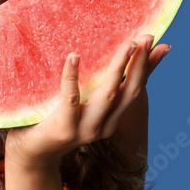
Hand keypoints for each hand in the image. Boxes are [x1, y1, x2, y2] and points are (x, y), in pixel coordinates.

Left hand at [5, 34, 170, 171]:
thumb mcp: (82, 102)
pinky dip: (72, 77)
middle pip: (129, 92)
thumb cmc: (56, 119)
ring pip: (108, 95)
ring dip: (119, 68)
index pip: (136, 89)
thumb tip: (113, 63)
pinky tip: (74, 56)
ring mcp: (86, 129)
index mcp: (112, 118)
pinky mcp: (64, 128)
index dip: (148, 67)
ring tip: (127, 44)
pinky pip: (70, 99)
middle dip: (140, 64)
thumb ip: (96, 85)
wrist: (32, 152)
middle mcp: (105, 125)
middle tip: (147, 37)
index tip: (158, 42)